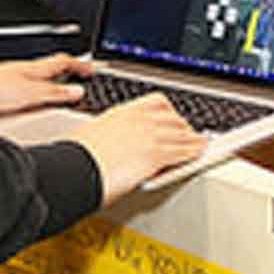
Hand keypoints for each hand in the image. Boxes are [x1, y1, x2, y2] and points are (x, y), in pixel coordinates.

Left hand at [0, 53, 91, 116]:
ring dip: (54, 78)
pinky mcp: (4, 86)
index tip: (92, 69)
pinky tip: (36, 97)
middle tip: (82, 75)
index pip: (65, 61)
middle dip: (69, 68)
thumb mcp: (32, 93)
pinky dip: (39, 87)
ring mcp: (14, 76)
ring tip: (64, 86)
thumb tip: (78, 91)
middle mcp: (26, 69)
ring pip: (41, 74)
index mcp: (37, 68)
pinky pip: (30, 83)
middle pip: (53, 65)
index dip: (80, 64)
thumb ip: (55, 92)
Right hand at [72, 94, 210, 204]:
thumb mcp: (93, 135)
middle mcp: (139, 119)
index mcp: (123, 112)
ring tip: (200, 144)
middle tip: (189, 134)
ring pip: (182, 134)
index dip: (171, 112)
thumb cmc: (76, 158)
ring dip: (193, 139)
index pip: (157, 103)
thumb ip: (110, 134)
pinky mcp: (155, 153)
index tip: (175, 118)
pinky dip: (195, 151)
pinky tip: (200, 153)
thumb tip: (113, 144)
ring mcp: (149, 135)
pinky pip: (184, 150)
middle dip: (183, 126)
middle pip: (173, 117)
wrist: (73, 170)